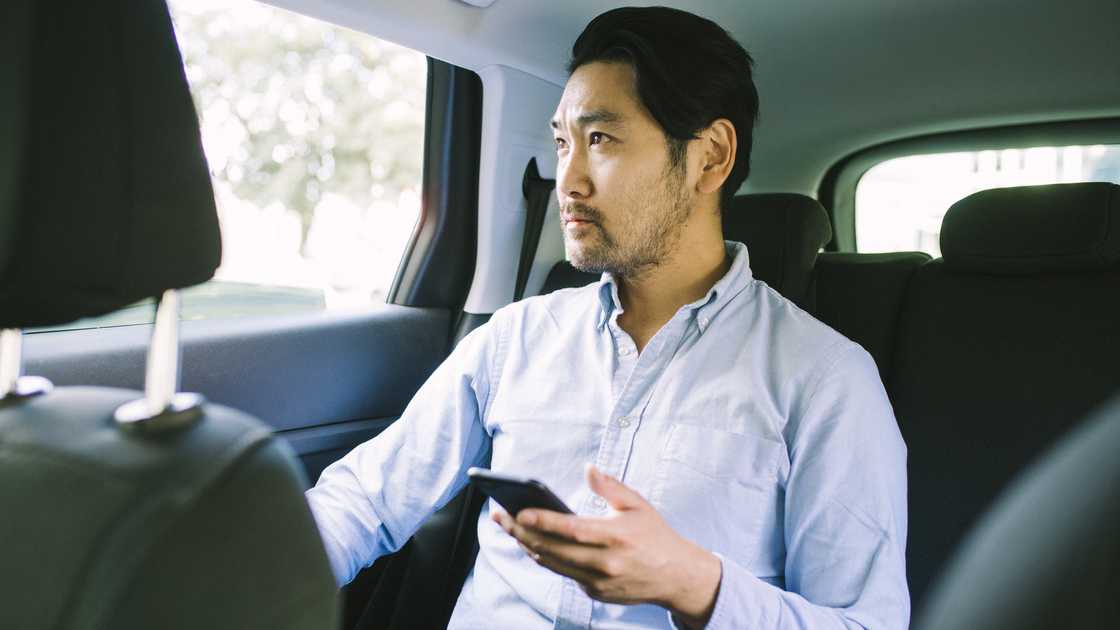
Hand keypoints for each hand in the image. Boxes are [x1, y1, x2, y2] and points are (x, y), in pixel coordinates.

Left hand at [491, 464, 721, 626]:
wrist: (676, 576)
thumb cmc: (655, 535)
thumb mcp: (638, 504)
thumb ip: (610, 486)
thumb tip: (588, 468)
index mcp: (615, 536)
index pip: (571, 529)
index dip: (542, 522)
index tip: (518, 512)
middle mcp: (605, 562)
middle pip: (552, 549)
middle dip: (521, 532)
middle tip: (500, 516)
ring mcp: (598, 581)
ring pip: (552, 563)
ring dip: (527, 545)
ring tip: (509, 526)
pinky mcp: (595, 593)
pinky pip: (563, 573)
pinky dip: (545, 558)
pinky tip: (531, 542)